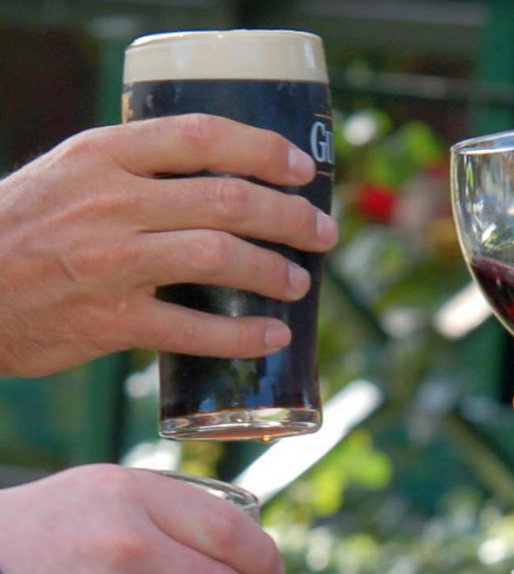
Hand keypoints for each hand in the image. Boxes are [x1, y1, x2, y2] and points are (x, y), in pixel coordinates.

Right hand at [0, 114, 338, 375]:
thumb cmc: (27, 227)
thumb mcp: (73, 174)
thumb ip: (136, 170)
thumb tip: (217, 175)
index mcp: (104, 155)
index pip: (202, 136)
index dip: (264, 149)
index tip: (301, 168)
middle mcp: (112, 202)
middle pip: (227, 199)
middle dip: (290, 217)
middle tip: (323, 232)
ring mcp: (112, 263)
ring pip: (218, 257)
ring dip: (274, 272)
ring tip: (300, 283)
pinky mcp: (111, 321)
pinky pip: (192, 329)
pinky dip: (242, 336)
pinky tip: (273, 337)